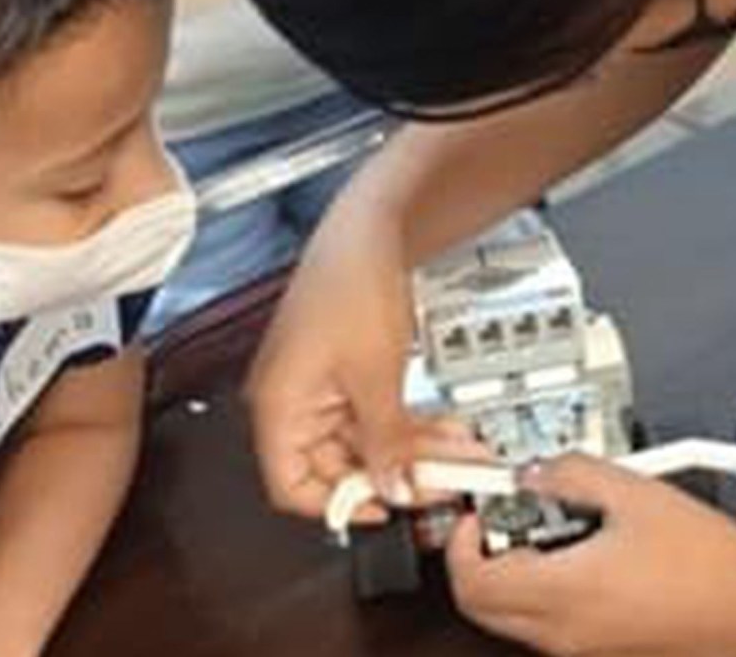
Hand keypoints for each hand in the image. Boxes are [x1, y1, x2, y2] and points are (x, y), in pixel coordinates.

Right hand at [245, 202, 423, 516]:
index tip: (384, 508)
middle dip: (391, 473)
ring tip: (455, 453)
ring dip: (409, 449)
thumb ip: (385, 441)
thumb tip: (396, 489)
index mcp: (279, 402)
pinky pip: (373, 413)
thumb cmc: (352, 280)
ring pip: (363, 440)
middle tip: (438, 480)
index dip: (338, 505)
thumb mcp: (376, 376)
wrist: (371, 227)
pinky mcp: (343, 370)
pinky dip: (406, 422)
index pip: (291, 485)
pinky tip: (442, 428)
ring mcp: (319, 384)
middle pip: (335, 464)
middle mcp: (291, 397)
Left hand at [446, 457, 735, 656]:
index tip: (476, 510)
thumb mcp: (634, 490)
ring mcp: (586, 650)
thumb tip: (537, 469)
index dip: (460, 541)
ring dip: (517, 573)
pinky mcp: (606, 652)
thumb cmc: (709, 560)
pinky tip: (591, 553)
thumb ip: (573, 471)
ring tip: (558, 528)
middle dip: (482, 556)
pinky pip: (553, 627)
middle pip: (484, 606)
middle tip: (508, 517)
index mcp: (564, 593)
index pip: (471, 582)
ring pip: (517, 618)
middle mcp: (566, 634)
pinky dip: (550, 592)